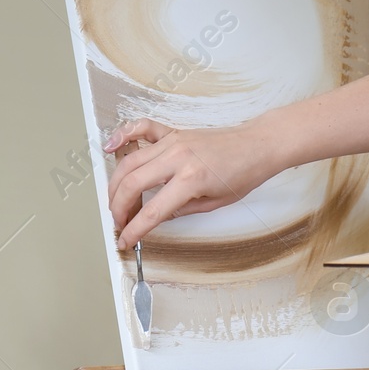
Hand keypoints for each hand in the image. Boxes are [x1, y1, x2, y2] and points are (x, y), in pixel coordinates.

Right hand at [106, 117, 283, 248]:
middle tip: (118, 222)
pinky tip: (110, 147)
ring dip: (116, 184)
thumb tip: (155, 216)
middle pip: (132, 184)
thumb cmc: (244, 173)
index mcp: (191, 179)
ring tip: (116, 202)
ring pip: (130, 161)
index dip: (133, 230)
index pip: (152, 211)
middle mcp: (178, 157)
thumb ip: (181, 210)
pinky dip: (123, 136)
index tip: (124, 240)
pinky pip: (142, 129)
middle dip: (118, 208)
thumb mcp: (214, 203)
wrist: (258, 145)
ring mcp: (174, 141)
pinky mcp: (174, 132)